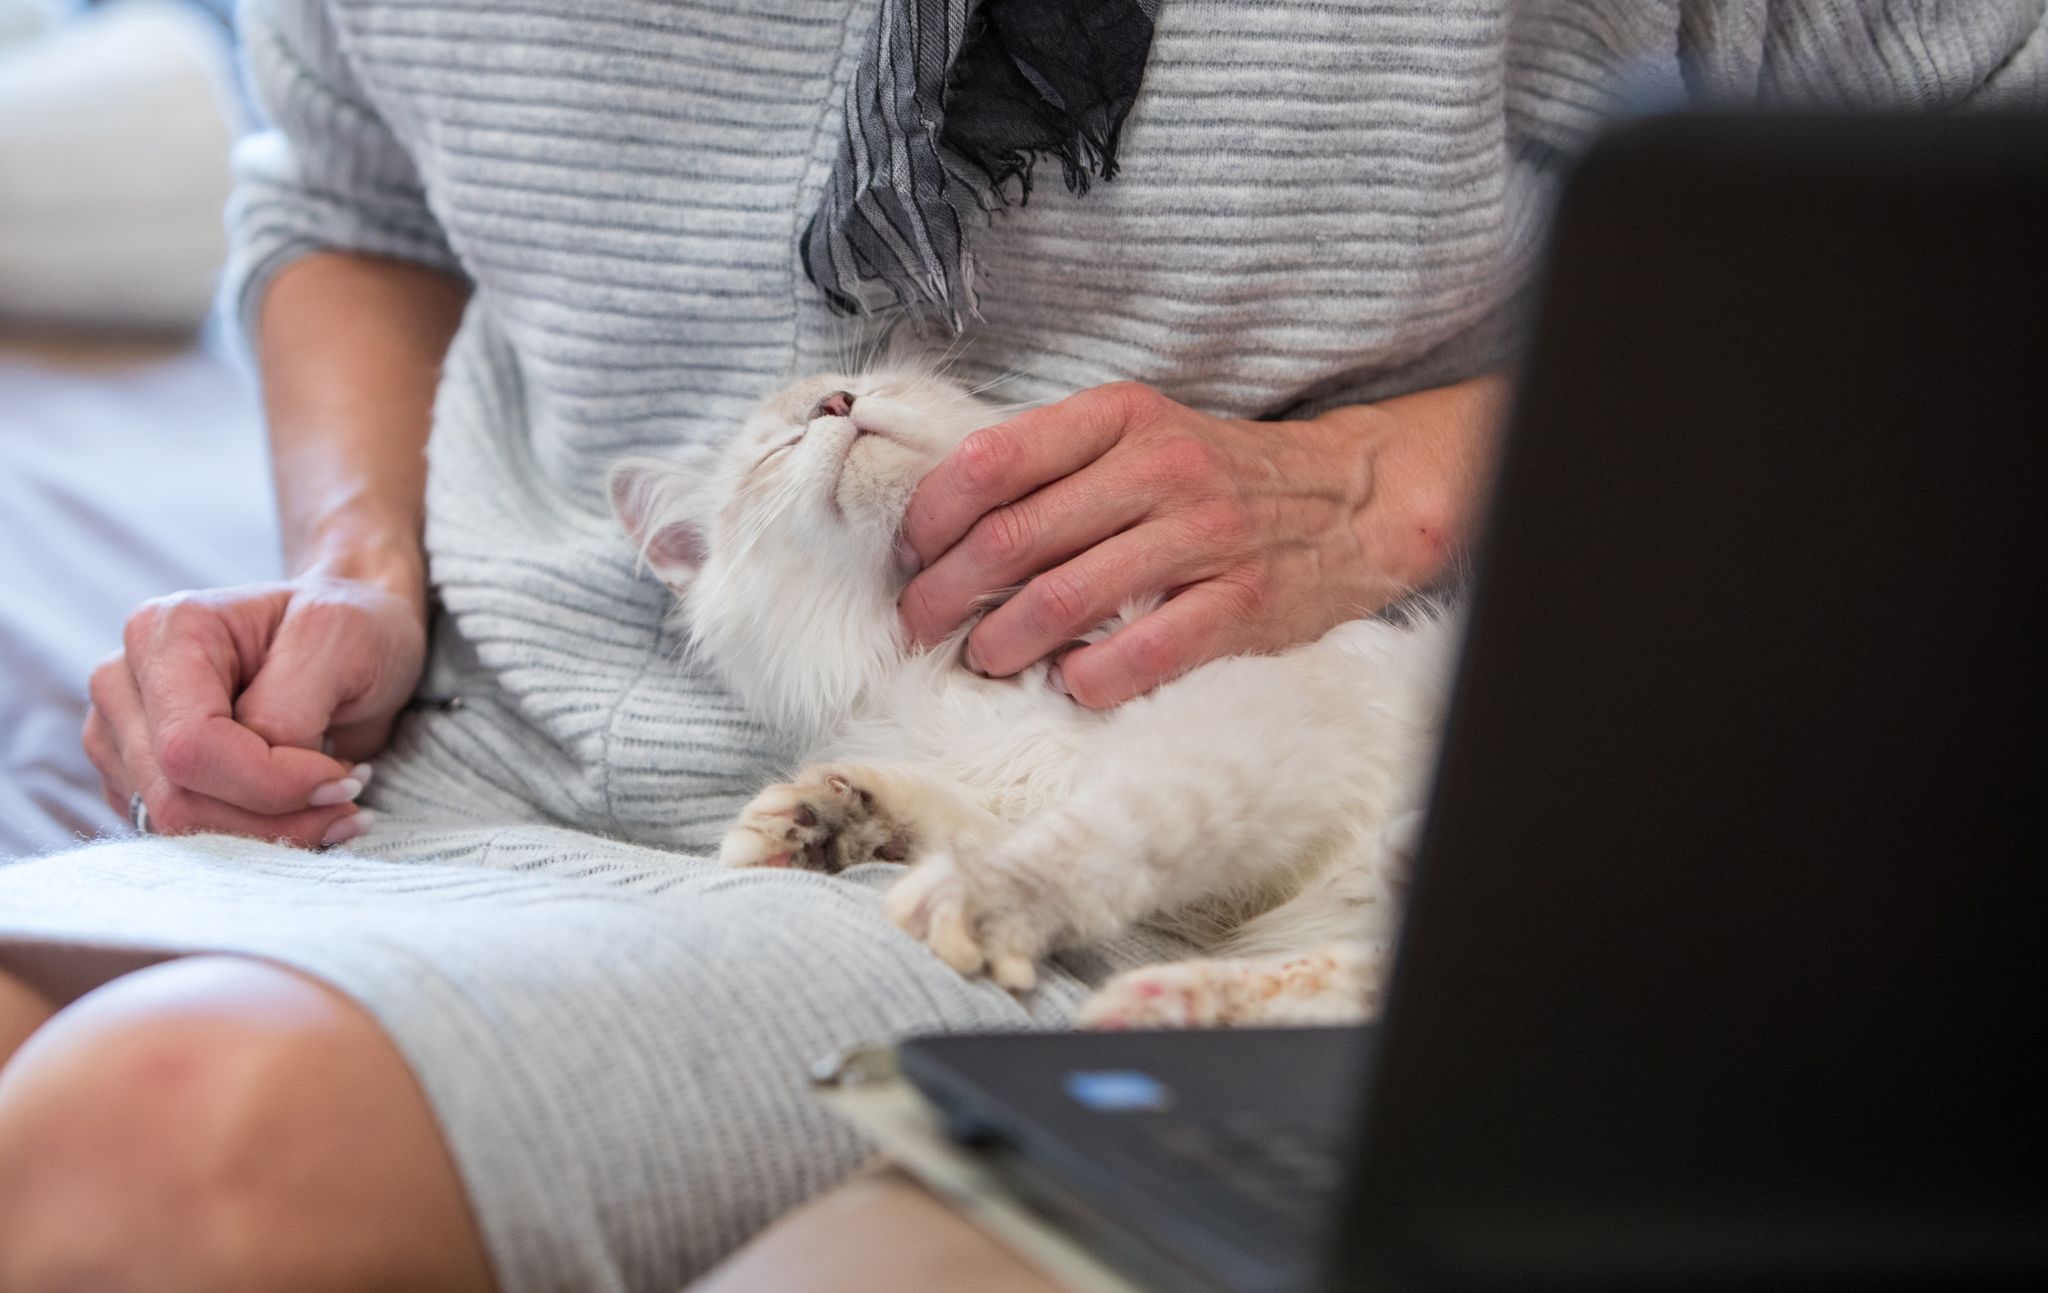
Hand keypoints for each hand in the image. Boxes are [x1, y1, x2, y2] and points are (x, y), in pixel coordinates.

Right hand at [83, 574, 427, 847]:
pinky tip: (305, 811)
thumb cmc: (352, 628)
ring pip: (176, 828)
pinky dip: (254, 837)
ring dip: (270, 833)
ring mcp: (124, 735)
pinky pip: (186, 836)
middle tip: (348, 799)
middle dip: (275, 817)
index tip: (346, 780)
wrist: (355, 637)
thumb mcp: (339, 640)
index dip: (270, 782)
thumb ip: (289, 708)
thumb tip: (264, 776)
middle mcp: (126, 683)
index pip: (189, 745)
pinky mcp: (139, 779)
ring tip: (336, 801)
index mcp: (166, 633)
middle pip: (175, 798)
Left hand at [896, 376, 1505, 706]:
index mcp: (1121, 417)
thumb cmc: (1217, 475)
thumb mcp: (1140, 434)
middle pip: (1012, 539)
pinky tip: (1069, 683)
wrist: (1350, 499)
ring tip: (984, 661)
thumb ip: (1055, 463)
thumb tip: (944, 525)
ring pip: (1063, 600)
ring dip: (1002, 644)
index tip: (911, 556)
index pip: (991, 461)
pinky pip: (1140, 654)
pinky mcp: (1241, 603)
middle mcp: (1159, 468)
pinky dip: (1087, 679)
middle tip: (921, 627)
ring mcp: (1204, 536)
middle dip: (946, 594)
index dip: (931, 518)